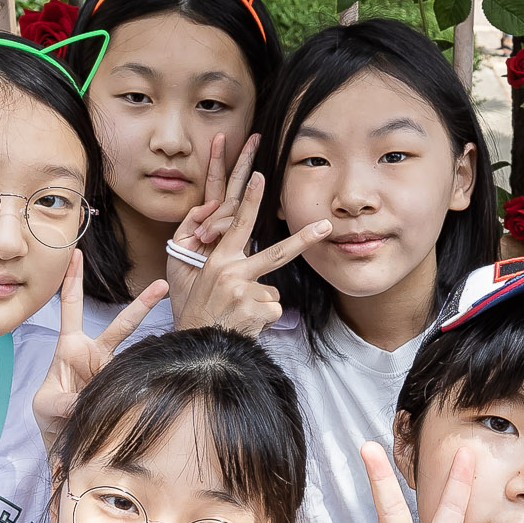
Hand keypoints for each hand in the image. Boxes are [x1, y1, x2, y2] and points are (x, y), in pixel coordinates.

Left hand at [33, 250, 166, 444]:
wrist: (64, 441)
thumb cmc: (49, 415)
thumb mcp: (45, 405)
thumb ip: (62, 402)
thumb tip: (82, 403)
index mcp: (71, 347)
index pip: (71, 307)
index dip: (73, 281)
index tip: (76, 255)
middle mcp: (95, 354)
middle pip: (121, 324)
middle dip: (142, 304)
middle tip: (162, 285)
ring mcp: (111, 371)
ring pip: (135, 352)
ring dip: (153, 342)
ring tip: (171, 331)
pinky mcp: (123, 389)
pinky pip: (135, 382)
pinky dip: (141, 386)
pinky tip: (146, 388)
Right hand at [166, 137, 329, 337]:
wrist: (197, 346)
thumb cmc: (203, 313)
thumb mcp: (206, 283)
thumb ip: (234, 269)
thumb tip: (265, 273)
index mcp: (219, 260)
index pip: (238, 224)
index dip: (250, 199)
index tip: (261, 176)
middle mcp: (231, 271)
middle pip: (277, 252)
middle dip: (305, 238)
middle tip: (327, 225)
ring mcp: (243, 290)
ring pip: (274, 291)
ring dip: (262, 305)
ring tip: (240, 315)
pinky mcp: (255, 310)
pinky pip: (274, 310)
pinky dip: (263, 320)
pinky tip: (245, 324)